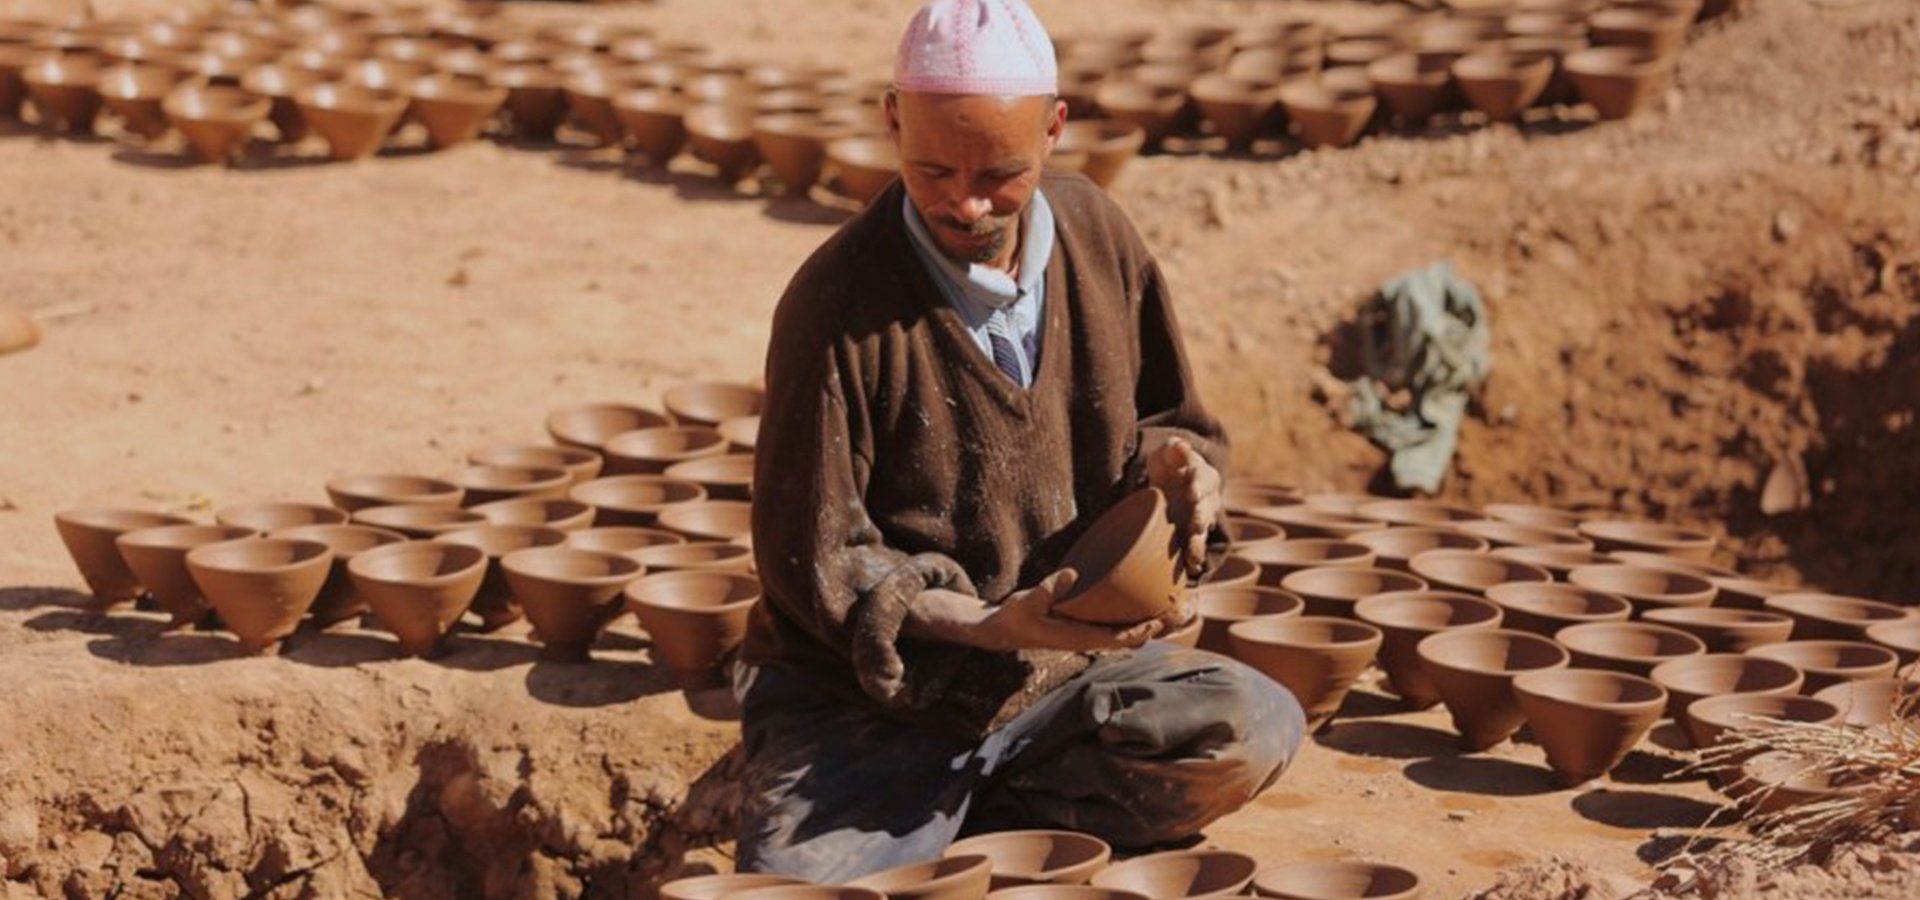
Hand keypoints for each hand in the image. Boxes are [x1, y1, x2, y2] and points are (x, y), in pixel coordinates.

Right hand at [977, 569, 1162, 652]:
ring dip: (1140, 624)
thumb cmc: (1015, 617)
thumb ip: (1047, 590)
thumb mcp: (1026, 601)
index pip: (1116, 639)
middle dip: (1148, 628)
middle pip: (1126, 639)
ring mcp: (1083, 635)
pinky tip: (1133, 605)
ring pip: (1120, 634)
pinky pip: (1109, 626)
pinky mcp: (1079, 627)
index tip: (1158, 620)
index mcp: (1076, 638)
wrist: (1002, 630)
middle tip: (1172, 609)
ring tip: (1161, 607)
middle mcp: (1085, 639)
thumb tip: (1071, 574)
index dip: (1139, 631)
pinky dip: (1125, 618)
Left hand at [1145, 437, 1221, 578]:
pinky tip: (1189, 570)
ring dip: (1198, 543)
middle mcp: (1208, 499)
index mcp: (1204, 475)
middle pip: (1207, 508)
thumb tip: (1181, 447)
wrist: (1171, 481)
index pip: (1204, 479)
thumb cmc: (1170, 464)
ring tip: (1193, 557)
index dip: (1199, 486)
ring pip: (1204, 531)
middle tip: (1195, 526)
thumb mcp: (1169, 451)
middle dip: (1202, 517)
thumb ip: (1174, 449)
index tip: (1192, 494)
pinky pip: (1196, 547)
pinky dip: (1194, 558)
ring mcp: (1201, 518)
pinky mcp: (1191, 534)